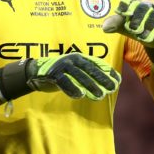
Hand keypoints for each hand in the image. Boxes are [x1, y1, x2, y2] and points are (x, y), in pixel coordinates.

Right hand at [0, 53, 120, 101]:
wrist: (36, 73)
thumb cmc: (59, 74)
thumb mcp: (74, 72)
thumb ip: (87, 76)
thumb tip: (105, 85)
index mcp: (79, 58)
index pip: (97, 64)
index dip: (107, 72)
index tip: (118, 81)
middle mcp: (71, 59)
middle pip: (90, 69)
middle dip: (102, 79)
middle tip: (112, 88)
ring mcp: (62, 66)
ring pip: (79, 76)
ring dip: (90, 86)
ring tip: (99, 95)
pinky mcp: (53, 74)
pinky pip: (64, 81)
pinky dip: (72, 88)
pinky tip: (80, 96)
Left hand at [102, 0, 153, 82]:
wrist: (152, 37)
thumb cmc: (135, 27)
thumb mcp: (123, 26)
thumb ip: (114, 25)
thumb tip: (104, 27)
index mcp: (135, 3)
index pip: (129, 0)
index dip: (125, 5)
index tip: (120, 12)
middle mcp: (148, 5)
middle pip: (143, 6)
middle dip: (138, 17)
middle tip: (133, 29)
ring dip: (149, 25)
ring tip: (143, 36)